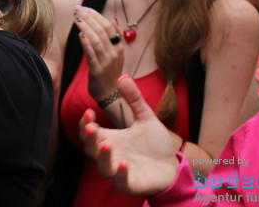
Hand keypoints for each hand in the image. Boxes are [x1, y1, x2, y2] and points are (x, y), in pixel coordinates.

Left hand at [75, 6, 125, 103]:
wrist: (111, 95)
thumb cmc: (111, 73)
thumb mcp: (116, 54)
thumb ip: (115, 37)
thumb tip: (113, 19)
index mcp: (119, 47)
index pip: (109, 27)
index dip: (97, 16)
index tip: (86, 8)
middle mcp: (114, 53)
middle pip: (101, 31)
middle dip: (88, 18)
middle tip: (77, 9)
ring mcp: (106, 62)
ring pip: (96, 40)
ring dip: (85, 27)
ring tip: (76, 18)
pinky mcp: (97, 71)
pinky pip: (91, 54)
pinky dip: (86, 43)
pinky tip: (80, 35)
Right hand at [79, 74, 181, 195]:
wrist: (173, 164)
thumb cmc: (155, 143)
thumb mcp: (145, 117)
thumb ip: (134, 98)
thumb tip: (122, 76)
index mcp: (112, 138)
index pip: (90, 132)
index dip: (85, 123)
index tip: (89, 111)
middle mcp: (112, 154)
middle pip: (90, 149)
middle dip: (88, 138)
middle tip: (91, 126)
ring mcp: (120, 170)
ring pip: (103, 167)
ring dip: (102, 156)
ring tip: (106, 144)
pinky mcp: (131, 183)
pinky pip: (121, 181)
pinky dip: (120, 174)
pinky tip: (123, 164)